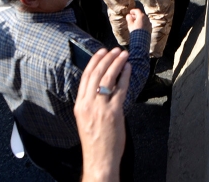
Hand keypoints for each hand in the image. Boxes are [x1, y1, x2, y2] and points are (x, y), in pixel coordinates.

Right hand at [75, 48, 129, 181]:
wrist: (99, 160)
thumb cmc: (95, 142)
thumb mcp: (86, 119)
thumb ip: (92, 104)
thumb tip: (102, 88)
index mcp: (80, 106)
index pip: (86, 77)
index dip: (94, 62)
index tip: (101, 52)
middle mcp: (88, 104)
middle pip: (97, 74)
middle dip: (107, 58)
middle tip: (115, 50)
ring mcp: (101, 108)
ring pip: (108, 78)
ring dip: (117, 63)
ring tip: (123, 54)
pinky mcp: (114, 112)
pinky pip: (120, 89)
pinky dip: (125, 76)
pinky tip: (128, 69)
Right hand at [125, 8, 150, 33]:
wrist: (141, 39)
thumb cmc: (135, 31)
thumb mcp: (130, 24)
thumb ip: (129, 19)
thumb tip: (128, 15)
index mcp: (141, 16)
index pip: (137, 10)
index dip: (133, 11)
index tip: (130, 12)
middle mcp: (146, 18)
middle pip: (140, 14)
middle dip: (136, 15)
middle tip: (131, 17)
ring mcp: (148, 22)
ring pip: (143, 18)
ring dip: (139, 19)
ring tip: (134, 22)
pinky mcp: (149, 27)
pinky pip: (145, 22)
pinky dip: (142, 22)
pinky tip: (138, 25)